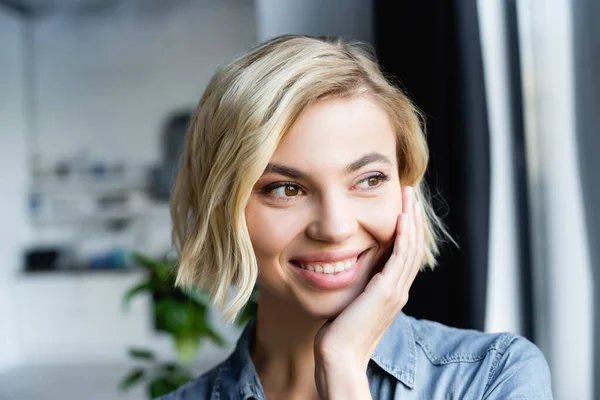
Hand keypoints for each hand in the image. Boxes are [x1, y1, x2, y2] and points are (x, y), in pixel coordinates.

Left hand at [313, 186, 424, 398]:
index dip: (406, 229)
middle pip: (413, 247)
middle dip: (413, 217)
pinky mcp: (387, 292)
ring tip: (409, 197)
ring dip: (411, 220)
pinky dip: (404, 236)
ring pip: (411, 248)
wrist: (339, 357)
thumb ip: (356, 287)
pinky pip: (401, 257)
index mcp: (391, 292)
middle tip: (410, 193)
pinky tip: (402, 217)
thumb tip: (344, 271)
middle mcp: (398, 290)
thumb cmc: (338, 334)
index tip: (402, 206)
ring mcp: (395, 292)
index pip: (405, 254)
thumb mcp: (350, 304)